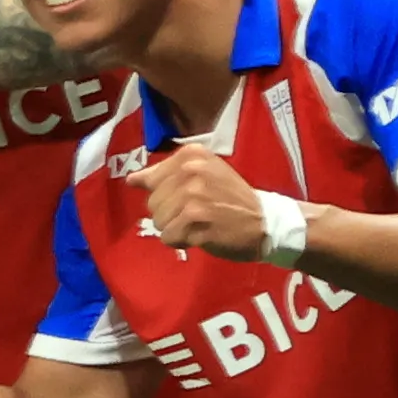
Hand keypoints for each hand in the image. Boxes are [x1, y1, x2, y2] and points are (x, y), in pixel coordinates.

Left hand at [137, 144, 277, 260]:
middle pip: (152, 203)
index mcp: (191, 155)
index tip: (190, 197)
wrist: (266, 221)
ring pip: (158, 221)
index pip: (149, 180)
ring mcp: (194, 196)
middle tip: (199, 213)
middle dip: (170, 214)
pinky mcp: (197, 221)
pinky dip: (181, 242)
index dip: (166, 195)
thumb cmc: (231, 197)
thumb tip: (131, 180)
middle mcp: (191, 171)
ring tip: (201, 223)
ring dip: (176, 229)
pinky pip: (168, 238)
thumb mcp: (202, 173)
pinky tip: (202, 235)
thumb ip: (165, 174)